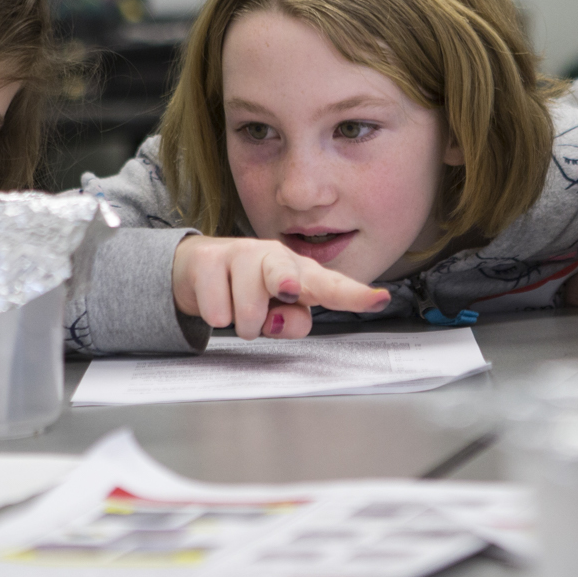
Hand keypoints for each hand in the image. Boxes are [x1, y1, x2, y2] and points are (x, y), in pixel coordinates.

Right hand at [171, 236, 392, 339]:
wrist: (198, 269)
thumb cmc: (248, 292)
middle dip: (287, 283)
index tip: (379, 300)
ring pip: (248, 309)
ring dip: (243, 323)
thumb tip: (279, 319)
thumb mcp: (275, 314)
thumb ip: (289, 322)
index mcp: (300, 273)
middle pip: (287, 274)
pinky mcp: (209, 259)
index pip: (333, 286)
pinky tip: (217, 298)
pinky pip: (217, 310)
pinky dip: (216, 315)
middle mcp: (275, 258)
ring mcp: (241, 253)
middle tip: (286, 292)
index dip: (355, 296)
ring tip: (239, 309)